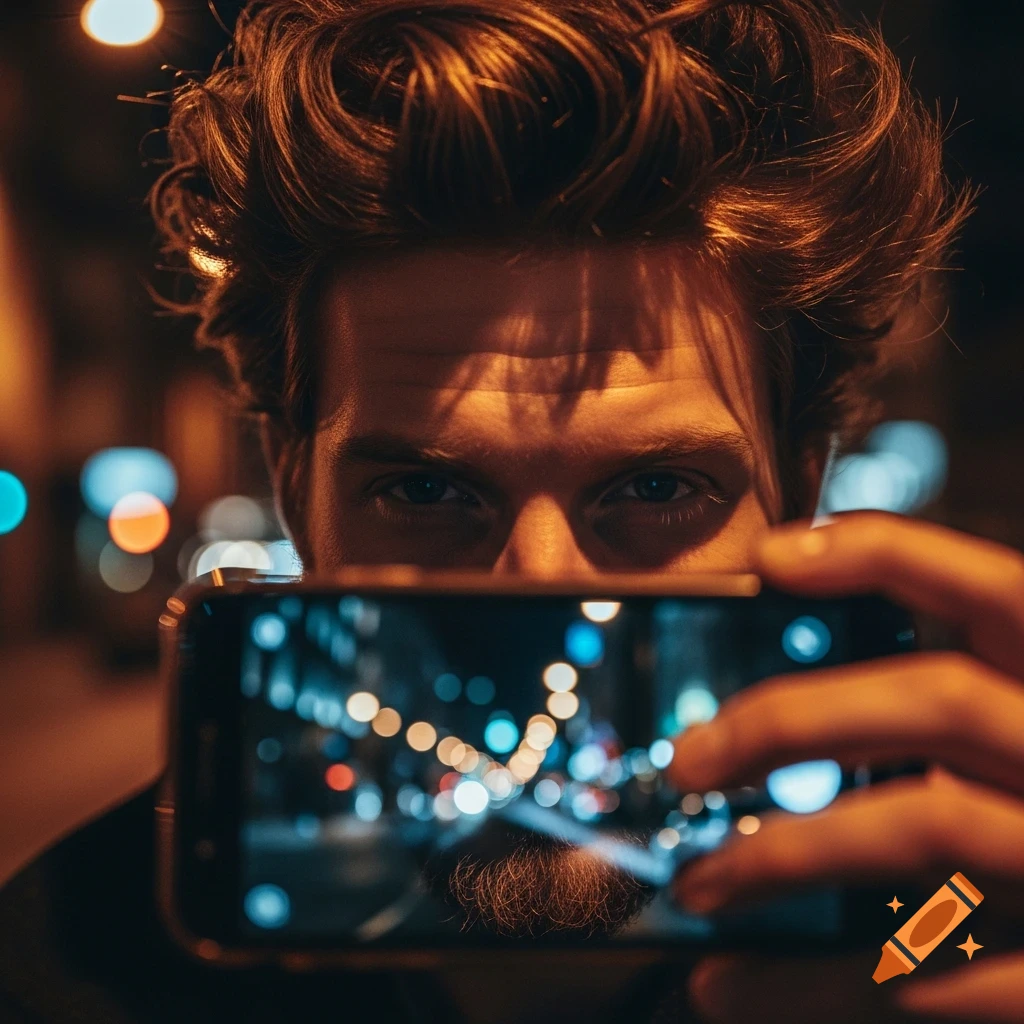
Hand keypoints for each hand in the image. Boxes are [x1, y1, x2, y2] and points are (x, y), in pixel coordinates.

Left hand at [666, 512, 1023, 1022]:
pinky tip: (745, 986)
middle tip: (690, 757)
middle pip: (937, 701)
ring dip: (792, 853)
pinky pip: (947, 977)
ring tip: (699, 883)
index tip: (770, 556)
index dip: (886, 554)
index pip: (995, 591)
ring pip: (930, 824)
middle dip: (796, 717)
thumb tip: (802, 668)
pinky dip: (840, 984)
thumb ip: (960, 703)